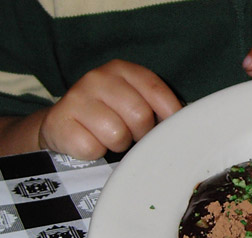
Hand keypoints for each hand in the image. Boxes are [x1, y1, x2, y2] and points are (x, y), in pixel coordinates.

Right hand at [38, 59, 181, 159]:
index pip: (158, 93)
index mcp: (123, 70)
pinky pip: (93, 148)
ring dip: (118, 144)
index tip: (167, 131)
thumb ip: (159, 108)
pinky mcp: (61, 121)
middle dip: (141, 134)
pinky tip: (90, 143)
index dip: (168, 118)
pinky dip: (95, 153)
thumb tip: (188, 126)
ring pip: (117, 134)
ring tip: (109, 138)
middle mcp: (98, 78)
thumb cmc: (110, 117)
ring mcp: (77, 97)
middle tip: (132, 135)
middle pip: (140, 116)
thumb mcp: (135, 103)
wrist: (62, 126)